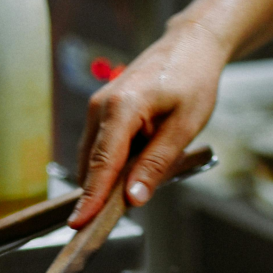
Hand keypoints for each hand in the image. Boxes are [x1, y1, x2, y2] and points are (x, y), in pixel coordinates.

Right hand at [68, 19, 229, 227]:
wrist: (190, 47)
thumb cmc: (192, 80)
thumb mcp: (184, 127)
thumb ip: (156, 164)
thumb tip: (134, 198)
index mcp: (121, 108)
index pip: (101, 164)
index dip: (91, 198)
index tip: (80, 225)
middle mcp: (101, 106)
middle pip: (91, 164)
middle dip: (98, 195)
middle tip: (112, 222)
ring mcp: (98, 107)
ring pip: (93, 158)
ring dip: (108, 180)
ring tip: (136, 190)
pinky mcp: (102, 111)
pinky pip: (100, 148)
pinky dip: (111, 166)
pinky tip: (134, 170)